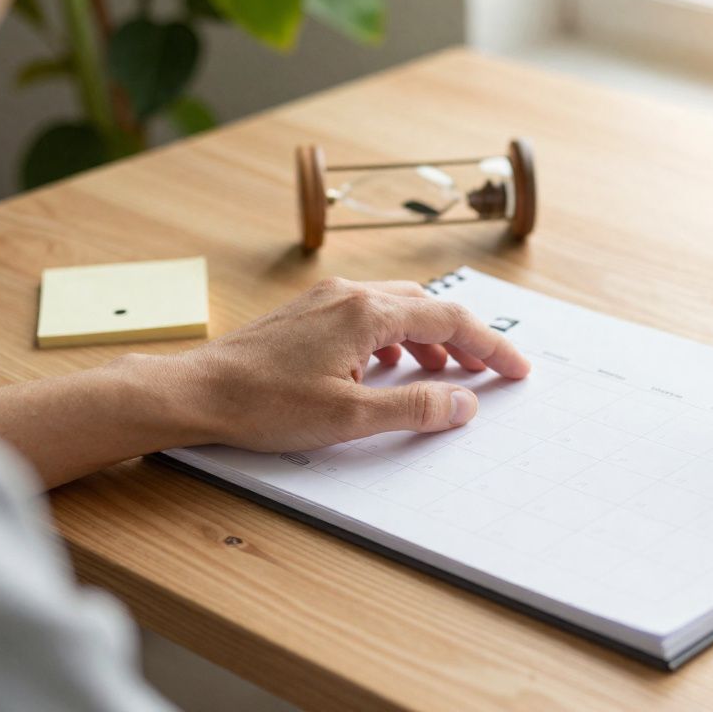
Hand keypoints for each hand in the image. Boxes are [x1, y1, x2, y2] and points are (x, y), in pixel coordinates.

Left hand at [171, 277, 529, 451]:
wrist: (195, 392)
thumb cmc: (264, 404)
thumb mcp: (349, 417)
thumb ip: (414, 408)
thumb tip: (464, 404)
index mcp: (367, 313)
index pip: (450, 320)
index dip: (490, 346)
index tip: (517, 369)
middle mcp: (350, 295)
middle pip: (428, 306)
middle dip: (464, 338)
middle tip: (487, 371)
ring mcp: (325, 301)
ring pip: (397, 308)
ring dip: (429, 336)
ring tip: (444, 370)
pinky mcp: (306, 314)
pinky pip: (368, 315)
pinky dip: (395, 336)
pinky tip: (388, 366)